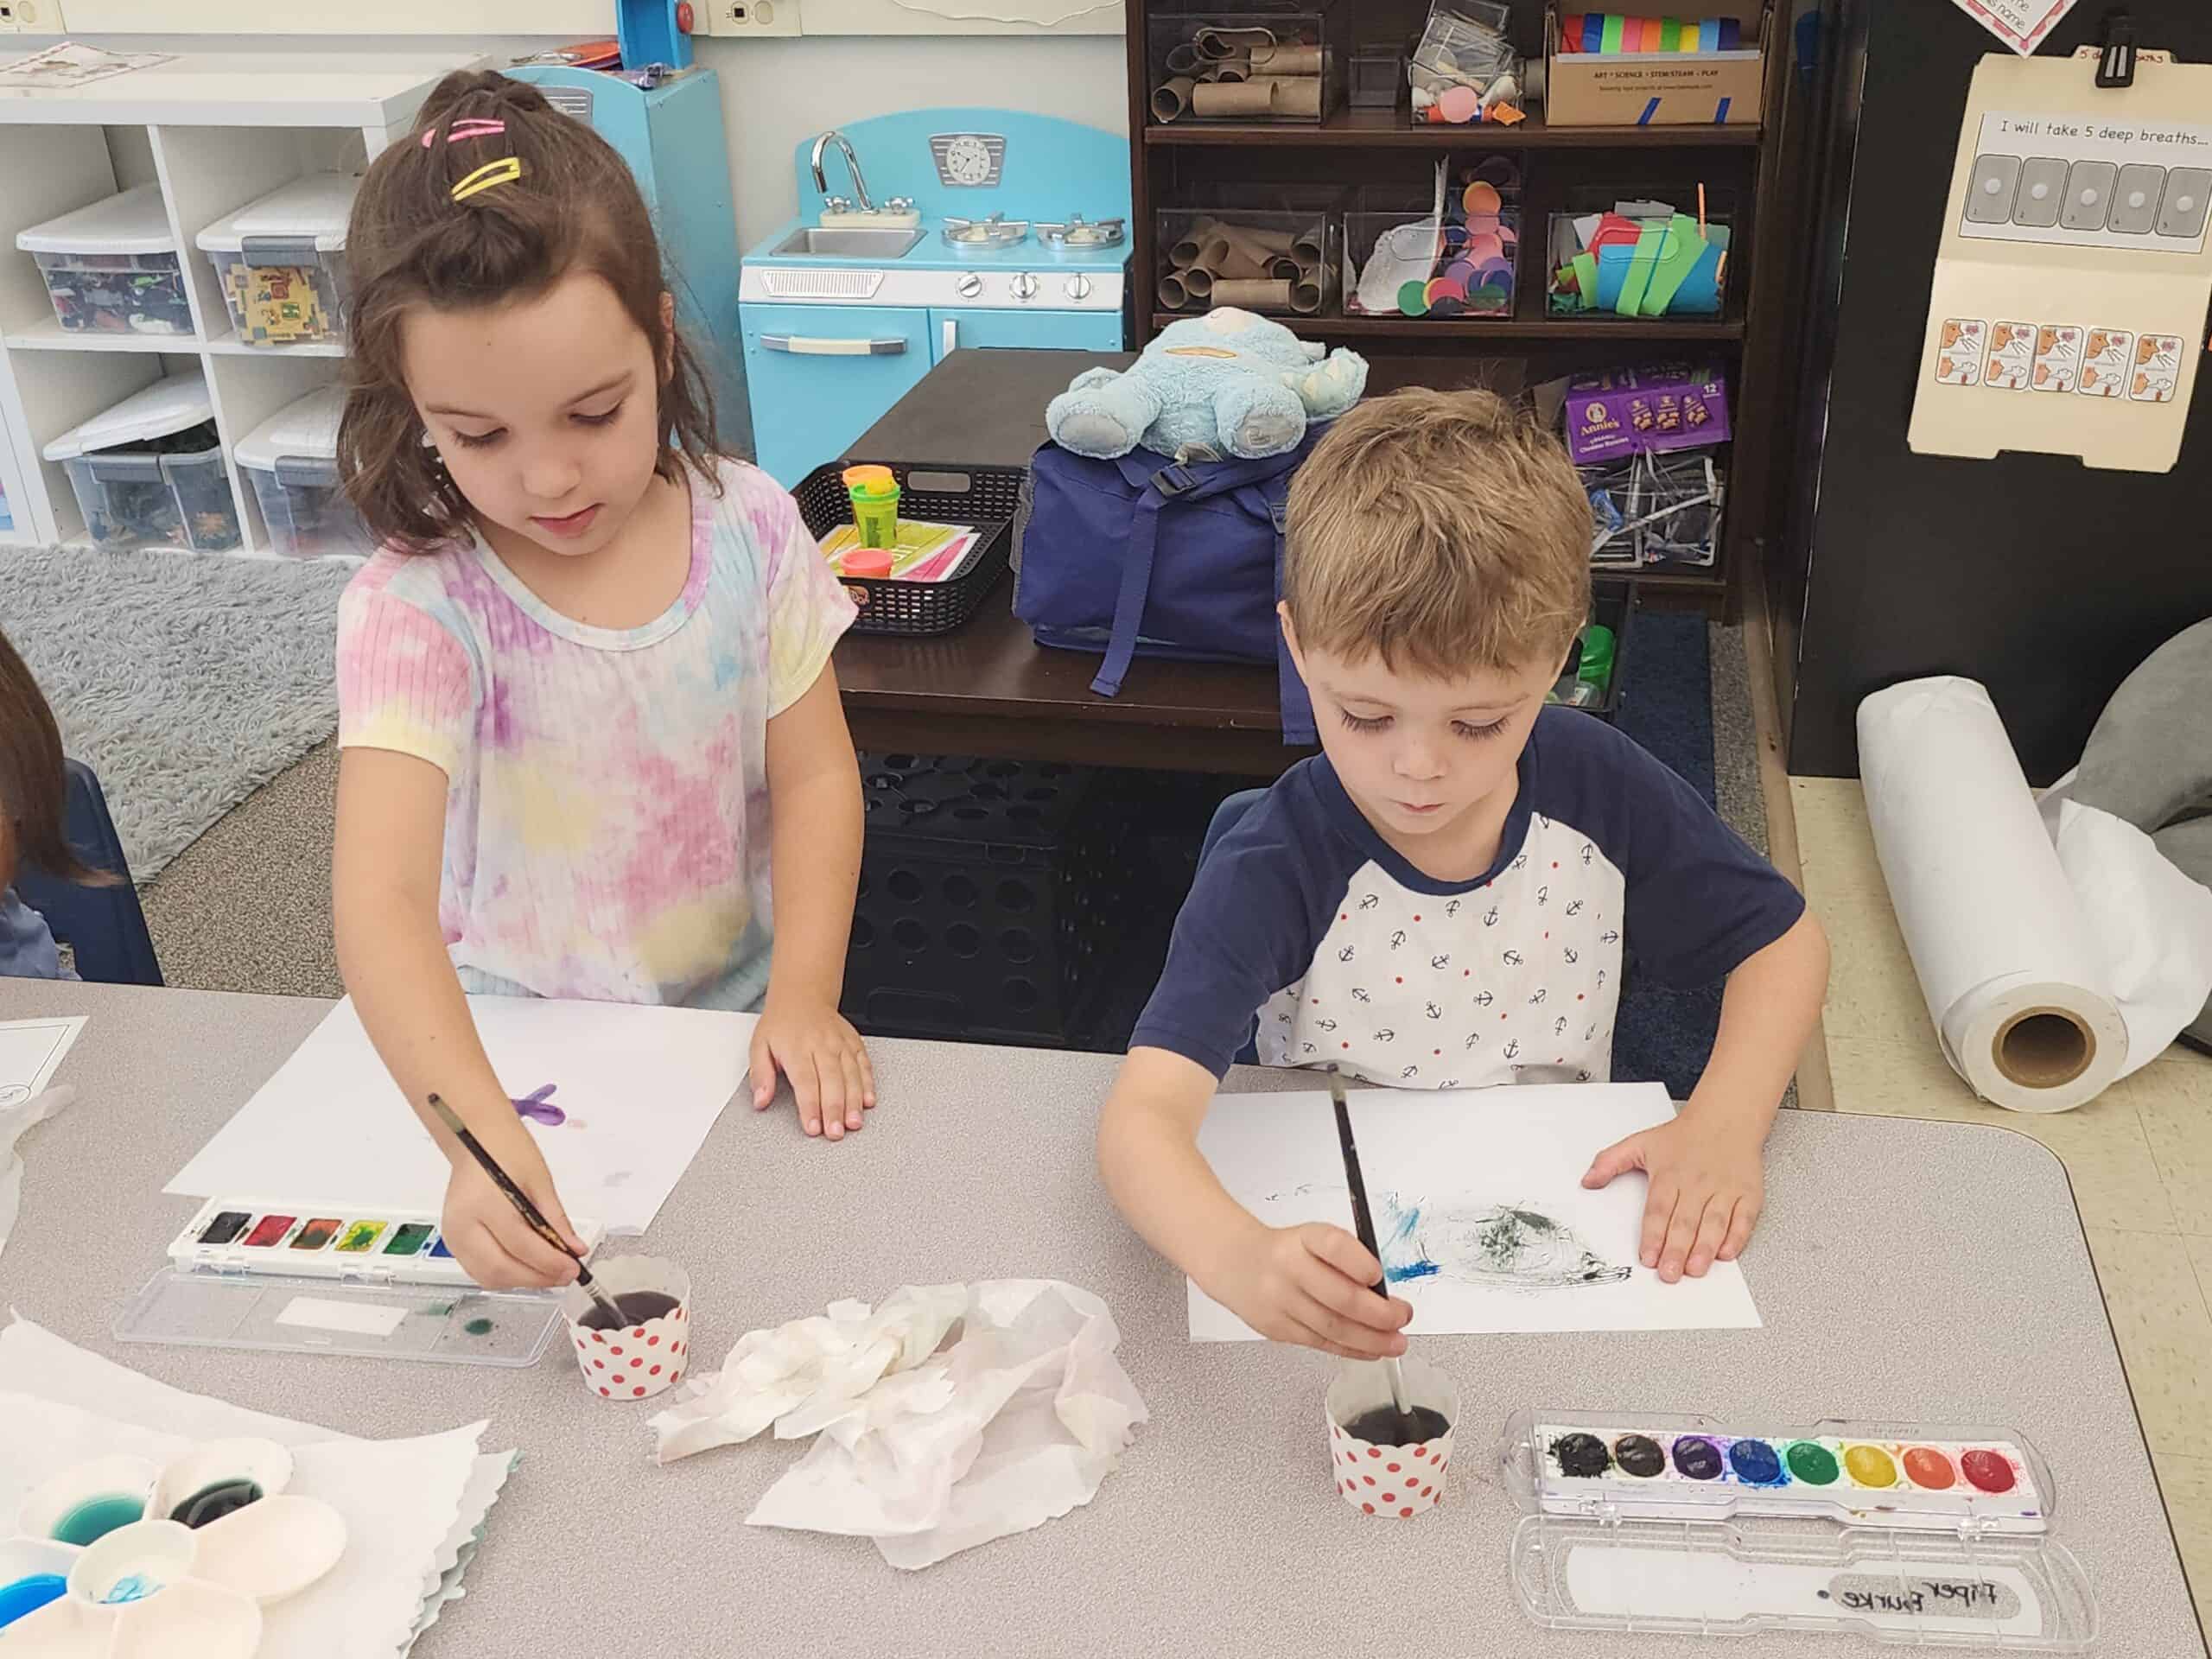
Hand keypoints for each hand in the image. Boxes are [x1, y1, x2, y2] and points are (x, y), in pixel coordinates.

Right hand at [439, 1136, 583, 1290]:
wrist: (476, 1138)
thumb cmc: (507, 1151)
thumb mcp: (540, 1182)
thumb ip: (556, 1220)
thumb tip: (575, 1249)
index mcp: (485, 1203)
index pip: (520, 1245)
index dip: (550, 1262)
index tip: (573, 1267)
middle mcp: (463, 1224)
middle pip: (500, 1269)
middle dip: (537, 1277)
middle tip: (565, 1274)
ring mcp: (453, 1236)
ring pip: (488, 1277)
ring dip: (522, 1281)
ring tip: (549, 1272)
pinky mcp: (452, 1242)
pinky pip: (479, 1271)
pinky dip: (506, 1275)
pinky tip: (527, 1266)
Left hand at [751, 997, 875, 1139]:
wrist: (803, 996)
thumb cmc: (781, 1024)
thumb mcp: (759, 1046)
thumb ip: (760, 1075)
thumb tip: (760, 1100)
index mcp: (796, 1048)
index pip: (805, 1082)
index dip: (810, 1107)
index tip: (812, 1127)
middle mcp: (821, 1045)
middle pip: (831, 1082)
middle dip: (835, 1110)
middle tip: (836, 1133)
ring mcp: (841, 1044)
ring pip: (851, 1075)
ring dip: (854, 1102)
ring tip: (854, 1123)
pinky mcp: (854, 1043)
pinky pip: (864, 1065)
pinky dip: (868, 1084)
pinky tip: (868, 1101)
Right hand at [1204, 1221, 1410, 1358]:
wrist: (1236, 1264)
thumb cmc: (1287, 1252)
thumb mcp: (1314, 1240)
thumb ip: (1347, 1261)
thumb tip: (1386, 1294)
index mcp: (1302, 1239)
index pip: (1333, 1246)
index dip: (1359, 1262)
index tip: (1379, 1275)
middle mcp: (1288, 1268)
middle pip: (1339, 1297)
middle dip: (1380, 1314)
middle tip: (1402, 1317)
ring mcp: (1280, 1302)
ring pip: (1333, 1328)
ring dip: (1371, 1340)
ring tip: (1396, 1342)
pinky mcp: (1278, 1329)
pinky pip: (1321, 1343)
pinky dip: (1351, 1350)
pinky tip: (1371, 1350)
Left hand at [1582, 1113, 1764, 1281]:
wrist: (1726, 1117)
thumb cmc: (1683, 1136)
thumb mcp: (1640, 1143)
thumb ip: (1610, 1162)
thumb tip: (1587, 1181)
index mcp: (1670, 1174)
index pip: (1658, 1210)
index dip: (1653, 1235)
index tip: (1648, 1257)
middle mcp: (1697, 1183)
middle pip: (1685, 1221)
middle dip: (1676, 1250)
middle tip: (1669, 1273)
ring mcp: (1724, 1189)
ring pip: (1714, 1223)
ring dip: (1705, 1249)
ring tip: (1695, 1269)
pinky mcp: (1747, 1194)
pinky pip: (1743, 1219)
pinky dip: (1737, 1237)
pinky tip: (1726, 1253)